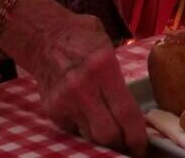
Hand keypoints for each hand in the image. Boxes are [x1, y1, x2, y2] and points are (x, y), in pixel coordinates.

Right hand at [6, 0, 146, 151]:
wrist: (42, 37)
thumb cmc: (80, 37)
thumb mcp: (108, 45)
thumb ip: (121, 74)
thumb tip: (139, 102)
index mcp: (103, 68)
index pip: (125, 113)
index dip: (137, 136)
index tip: (143, 146)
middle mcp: (83, 88)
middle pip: (107, 134)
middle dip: (121, 142)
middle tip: (129, 142)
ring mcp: (65, 101)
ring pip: (90, 136)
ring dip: (103, 138)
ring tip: (111, 129)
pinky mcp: (52, 110)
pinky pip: (75, 130)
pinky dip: (85, 128)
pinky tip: (89, 116)